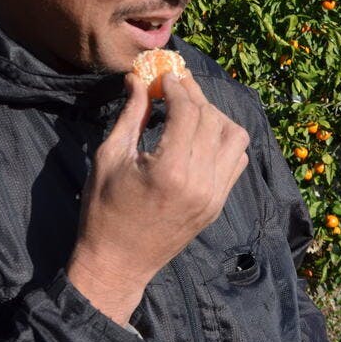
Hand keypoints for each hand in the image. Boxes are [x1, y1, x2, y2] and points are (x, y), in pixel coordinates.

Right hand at [67, 71, 249, 323]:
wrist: (117, 264)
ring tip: (190, 111)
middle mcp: (200, 182)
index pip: (188, 111)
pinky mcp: (218, 205)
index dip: (177, 87)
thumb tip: (138, 78)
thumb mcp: (109, 158)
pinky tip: (201, 137)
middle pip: (212, 120)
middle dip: (194, 96)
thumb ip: (131, 115)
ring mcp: (214, 196)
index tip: (163, 77)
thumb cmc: (103, 211)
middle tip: (175, 86)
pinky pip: (237, 161)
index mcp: (170, 170)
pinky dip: (225, 141)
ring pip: (234, 138)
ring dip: (215, 117)